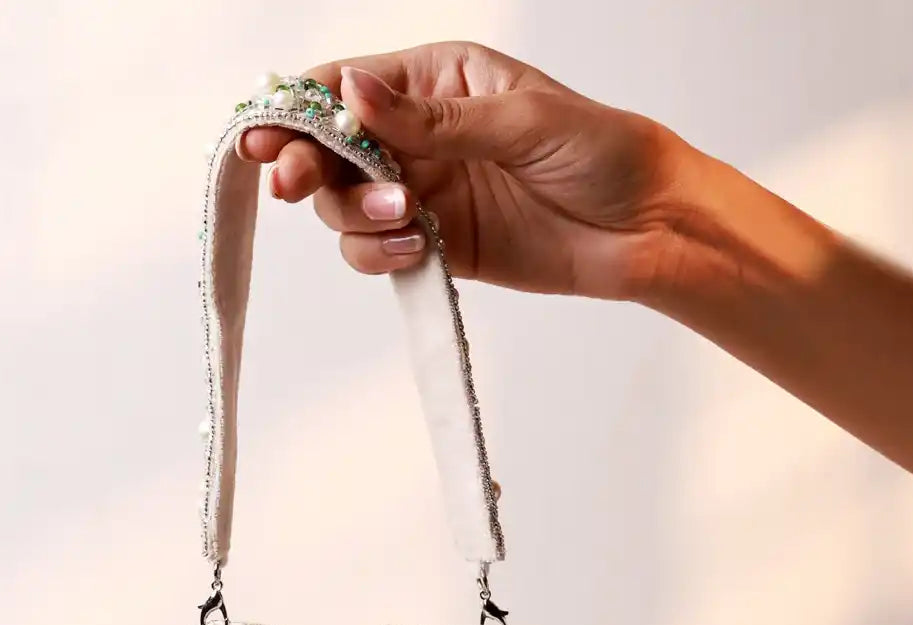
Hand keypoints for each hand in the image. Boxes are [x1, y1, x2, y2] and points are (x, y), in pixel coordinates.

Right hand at [237, 41, 689, 299]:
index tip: (264, 135)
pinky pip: (380, 252)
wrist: (648, 230)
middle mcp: (421, 136)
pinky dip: (381, 255)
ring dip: (356, 217)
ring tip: (404, 218)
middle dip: (308, 169)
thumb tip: (353, 93)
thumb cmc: (602, 153)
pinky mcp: (437, 247)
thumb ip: (430, 118)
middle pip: (330, 152)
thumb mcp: (519, 119)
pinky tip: (418, 248)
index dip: (297, 110)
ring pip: (346, 208)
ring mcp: (425, 193)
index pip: (346, 87)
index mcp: (438, 81)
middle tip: (294, 187)